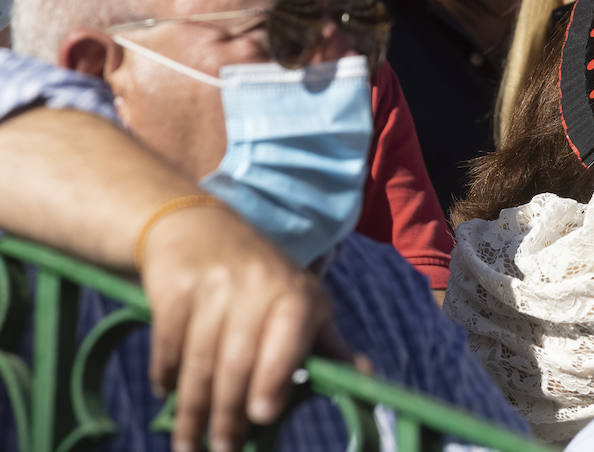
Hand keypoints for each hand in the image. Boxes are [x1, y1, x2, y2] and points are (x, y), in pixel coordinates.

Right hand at [139, 204, 353, 451]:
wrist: (199, 227)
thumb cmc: (263, 276)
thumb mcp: (302, 300)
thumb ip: (327, 343)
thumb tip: (365, 377)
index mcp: (296, 293)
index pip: (287, 339)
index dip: (273, 377)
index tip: (263, 416)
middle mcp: (256, 284)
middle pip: (237, 360)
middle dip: (227, 413)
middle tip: (222, 450)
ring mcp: (212, 285)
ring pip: (199, 360)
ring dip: (192, 409)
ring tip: (188, 444)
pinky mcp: (174, 287)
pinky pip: (168, 343)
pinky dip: (166, 374)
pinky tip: (167, 394)